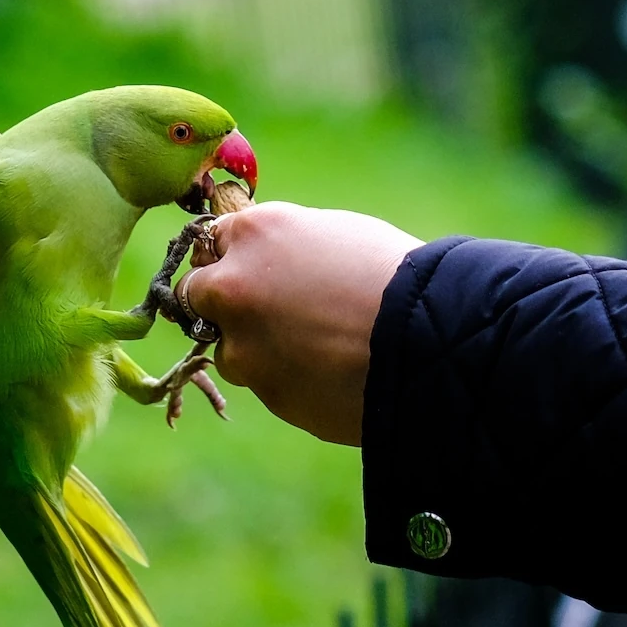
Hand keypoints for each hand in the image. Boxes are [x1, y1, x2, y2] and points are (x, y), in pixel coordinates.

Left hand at [179, 202, 422, 446]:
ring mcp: (243, 346)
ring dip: (255, 347)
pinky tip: (328, 369)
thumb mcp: (332, 234)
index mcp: (253, 234)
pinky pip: (264, 381)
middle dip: (223, 302)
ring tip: (315, 346)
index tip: (252, 268)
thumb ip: (280, 244)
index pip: (213, 241)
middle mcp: (233, 287)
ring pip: (229, 347)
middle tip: (267, 311)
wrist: (429, 339)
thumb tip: (256, 257)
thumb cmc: (392, 276)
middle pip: (198, 294)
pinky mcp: (264, 392)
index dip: (234, 257)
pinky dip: (286, 377)